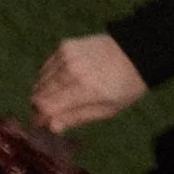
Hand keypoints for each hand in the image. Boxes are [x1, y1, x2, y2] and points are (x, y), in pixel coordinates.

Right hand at [29, 32, 147, 133]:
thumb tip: (52, 127)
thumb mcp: (107, 110)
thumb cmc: (125, 87)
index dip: (39, 118)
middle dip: (40, 107)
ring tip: (60, 97)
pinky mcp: (64, 46)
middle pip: (39, 94)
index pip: (46, 106)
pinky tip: (63, 81)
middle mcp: (71, 70)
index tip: (41, 124)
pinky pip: (46, 66)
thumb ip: (77, 118)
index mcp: (84, 89)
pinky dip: (48, 77)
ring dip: (44, 92)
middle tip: (51, 113)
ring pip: (40, 80)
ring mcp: (66, 55)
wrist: (135, 53)